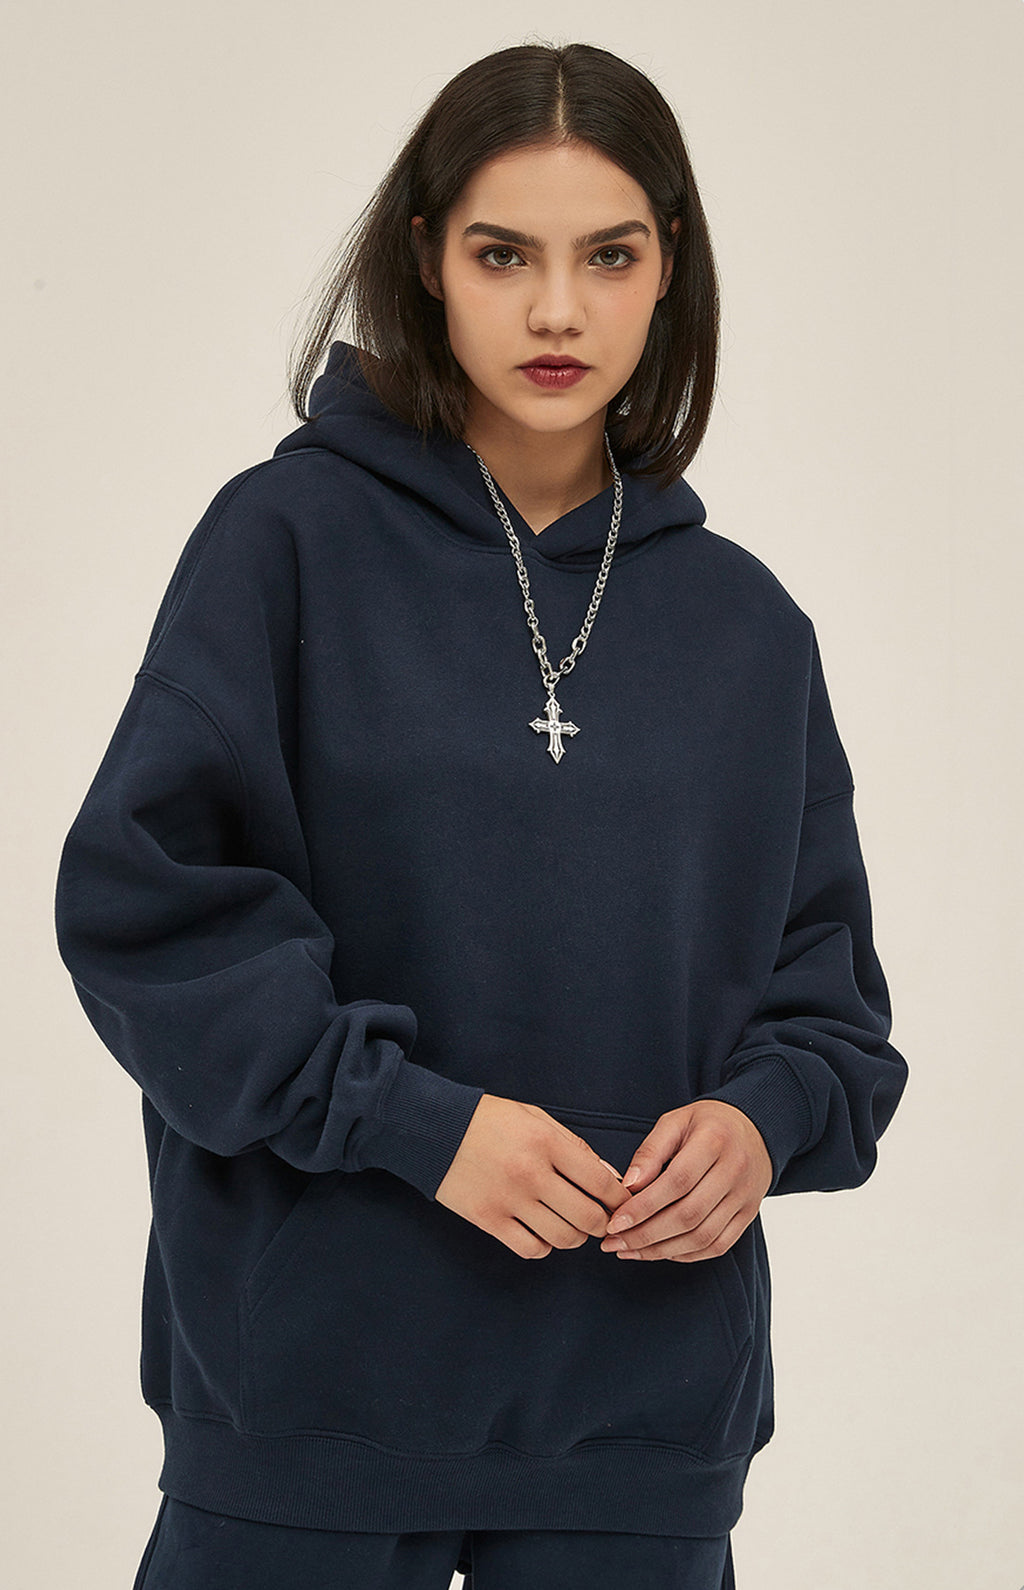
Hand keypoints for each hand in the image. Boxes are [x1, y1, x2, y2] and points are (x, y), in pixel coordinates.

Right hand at [435, 1093, 632, 1258]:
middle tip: (602, 1221)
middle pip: (588, 1217)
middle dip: (603, 1224)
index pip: (601, 1182)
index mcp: (547, 1143)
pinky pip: (531, 1249)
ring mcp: (509, 1200)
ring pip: (563, 1237)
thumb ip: (574, 1146)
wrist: (434, 1130)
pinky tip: (542, 1232)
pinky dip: (544, 1246)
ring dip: (575, 1236)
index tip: (622, 1204)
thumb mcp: (536, 1118)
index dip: (620, 1199)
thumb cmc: (490, 1121)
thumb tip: (610, 1176)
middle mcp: (532, 1174)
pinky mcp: (489, 1219)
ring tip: (571, 1225)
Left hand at [599, 1100, 772, 1262]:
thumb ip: (650, 1151)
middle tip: (614, 1243)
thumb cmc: (708, 1124)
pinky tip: (660, 1251)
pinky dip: (686, 1255)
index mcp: (714, 1141)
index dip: (644, 1207)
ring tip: (630, 1251)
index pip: (677, 1182)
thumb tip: (628, 1186)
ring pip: (702, 1236)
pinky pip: (718, 1245)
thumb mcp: (675, 1121)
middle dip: (646, 1235)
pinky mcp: (748, 1214)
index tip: (614, 1223)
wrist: (756, 1129)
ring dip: (661, 1250)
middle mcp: (734, 1171)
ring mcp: (745, 1196)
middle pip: (688, 1215)